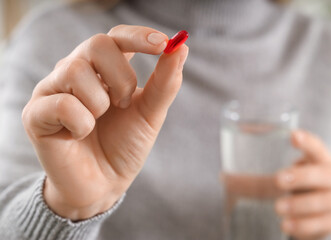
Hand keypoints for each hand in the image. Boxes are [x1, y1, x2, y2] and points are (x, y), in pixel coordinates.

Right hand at [22, 25, 188, 219]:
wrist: (103, 184)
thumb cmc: (125, 144)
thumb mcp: (150, 113)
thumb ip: (165, 82)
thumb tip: (181, 46)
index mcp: (102, 68)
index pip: (116, 37)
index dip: (138, 36)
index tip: (163, 44)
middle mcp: (74, 71)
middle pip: (97, 44)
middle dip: (122, 79)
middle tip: (123, 105)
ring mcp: (52, 89)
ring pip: (76, 71)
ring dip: (100, 105)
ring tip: (98, 123)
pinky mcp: (35, 114)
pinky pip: (63, 104)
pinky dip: (81, 125)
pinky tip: (79, 136)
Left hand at [275, 130, 330, 239]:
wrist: (321, 214)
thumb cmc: (302, 188)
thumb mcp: (288, 177)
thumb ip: (268, 175)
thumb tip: (229, 178)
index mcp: (324, 162)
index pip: (318, 148)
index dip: (308, 142)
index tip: (293, 136)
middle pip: (325, 174)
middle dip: (302, 176)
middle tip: (278, 180)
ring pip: (326, 201)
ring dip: (300, 204)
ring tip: (278, 208)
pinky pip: (323, 223)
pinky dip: (303, 224)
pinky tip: (286, 225)